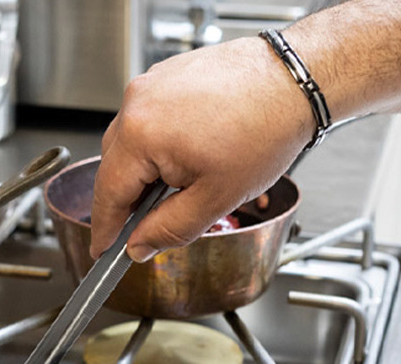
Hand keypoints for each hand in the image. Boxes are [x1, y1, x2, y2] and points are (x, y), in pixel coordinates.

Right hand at [89, 36, 312, 261]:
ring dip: (145, 172)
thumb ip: (169, 230)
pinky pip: (147, 120)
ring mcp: (151, 84)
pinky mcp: (167, 75)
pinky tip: (188, 157)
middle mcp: (138, 102)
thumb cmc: (266, 129)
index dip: (104, 229)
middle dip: (128, 201)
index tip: (103, 250)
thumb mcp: (215, 198)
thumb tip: (139, 246)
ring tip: (180, 187)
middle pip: (114, 167)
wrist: (297, 81)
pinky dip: (158, 145)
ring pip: (130, 144)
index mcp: (141, 134)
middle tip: (145, 228)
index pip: (108, 194)